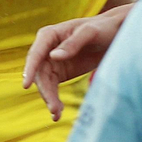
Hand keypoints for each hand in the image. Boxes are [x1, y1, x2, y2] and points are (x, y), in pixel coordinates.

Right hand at [22, 4, 132, 119]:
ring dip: (49, 99)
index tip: (26, 85)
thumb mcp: (90, 32)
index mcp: (49, 35)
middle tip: (54, 108)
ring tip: (57, 114)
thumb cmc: (103, 27)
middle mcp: (47, 49)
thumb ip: (73, 43)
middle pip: (40, 73)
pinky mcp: (60, 73)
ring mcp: (52, 62)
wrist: (115, 34)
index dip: (29, 69)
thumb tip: (54, 56)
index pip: (35, 53)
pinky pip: (53, 88)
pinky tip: (58, 113)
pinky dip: (54, 100)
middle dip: (45, 91)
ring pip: (45, 83)